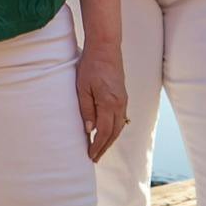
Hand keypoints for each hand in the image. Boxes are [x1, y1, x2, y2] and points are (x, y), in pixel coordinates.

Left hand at [76, 38, 129, 162]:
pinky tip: (107, 132)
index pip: (105, 132)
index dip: (98, 146)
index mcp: (110, 103)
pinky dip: (114, 129)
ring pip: (119, 126)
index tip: (90, 155)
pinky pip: (120, 117)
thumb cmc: (91, 65)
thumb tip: (90, 130)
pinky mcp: (123, 96)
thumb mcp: (82, 88)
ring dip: (110, 139)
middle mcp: (120, 104)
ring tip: (100, 148)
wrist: (105, 47)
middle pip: (115, 132)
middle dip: (105, 146)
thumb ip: (86, 110)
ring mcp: (123, 100)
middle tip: (95, 157)